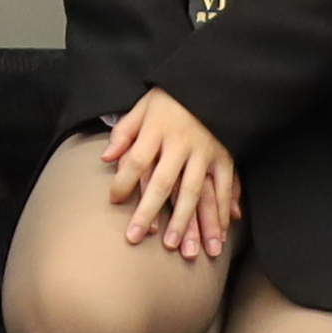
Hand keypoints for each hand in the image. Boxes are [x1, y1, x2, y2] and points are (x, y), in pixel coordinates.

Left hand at [100, 90, 240, 259]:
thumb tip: (106, 157)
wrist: (212, 82)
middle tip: (137, 238)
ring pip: (195, 192)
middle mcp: (181, 144)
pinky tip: (219, 235)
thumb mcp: (143, 106)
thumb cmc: (171, 98)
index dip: (123, 182)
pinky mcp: (225, 157)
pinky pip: (225, 188)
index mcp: (158, 130)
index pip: (136, 160)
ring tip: (181, 250)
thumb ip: (125, 131)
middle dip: (149, 213)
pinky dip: (223, 212)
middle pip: (163, 183)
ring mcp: (205, 152)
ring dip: (188, 223)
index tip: (113, 201)